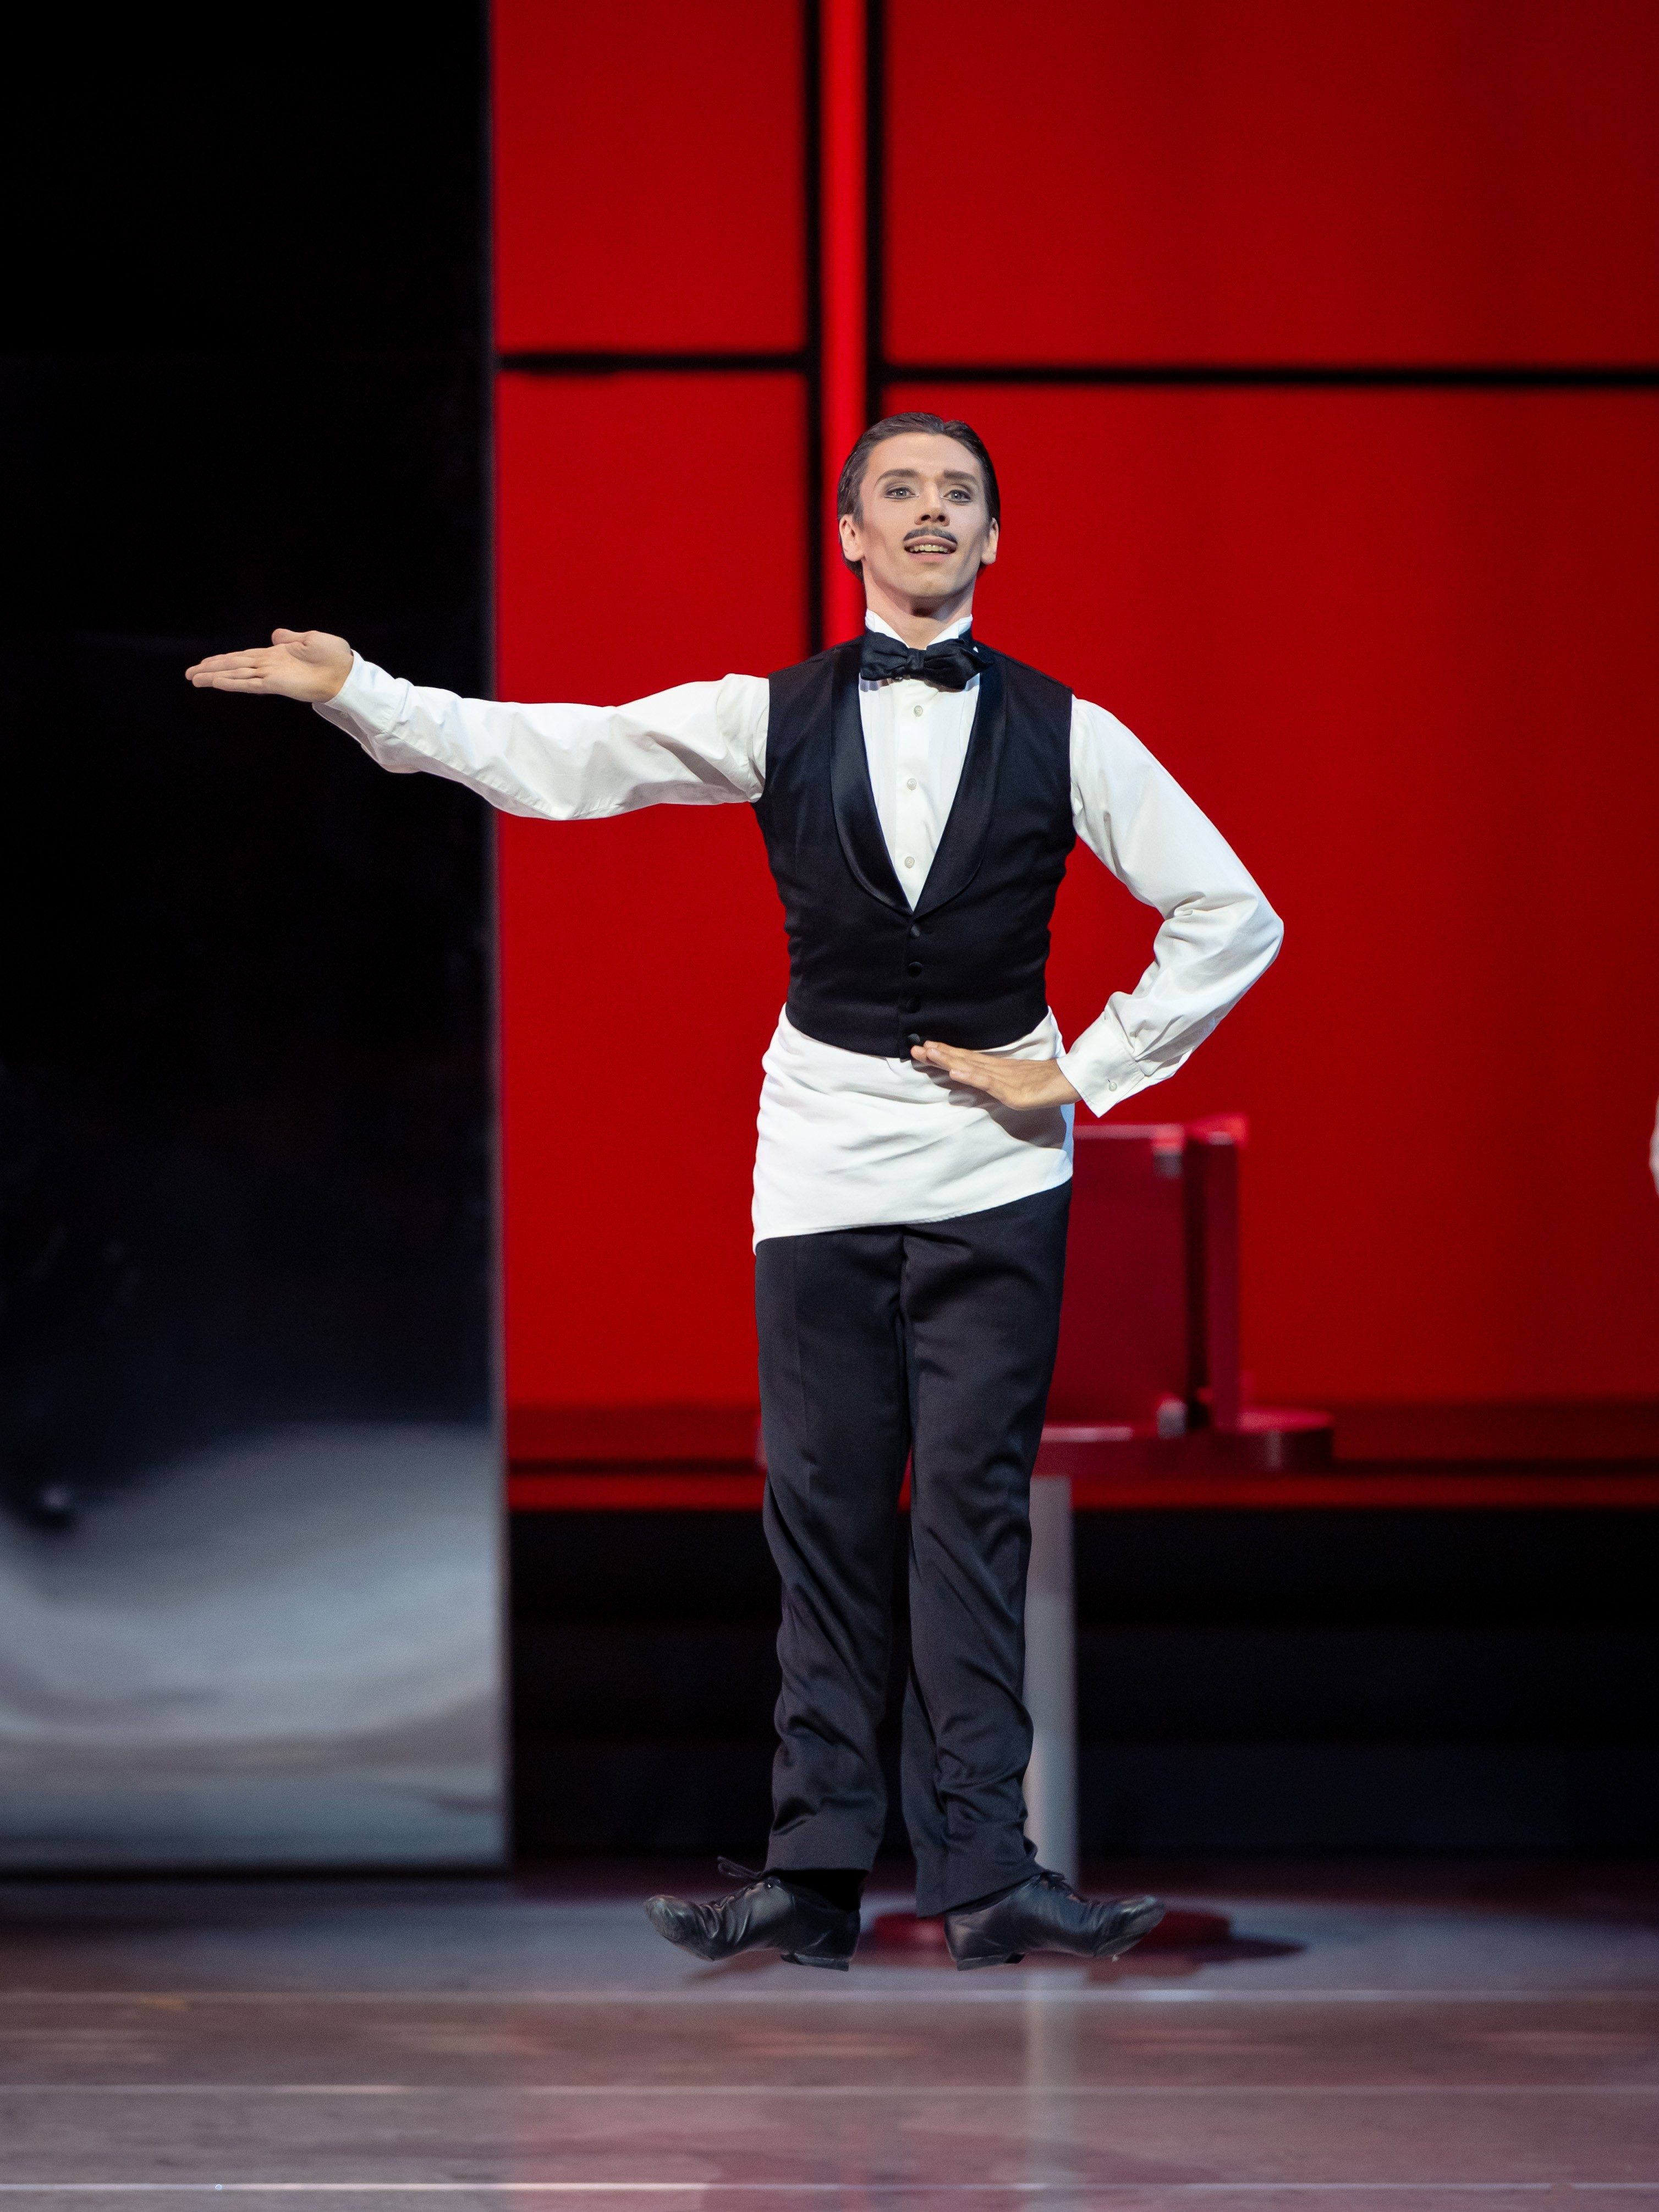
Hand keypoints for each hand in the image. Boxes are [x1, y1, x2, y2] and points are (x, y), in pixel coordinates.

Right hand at [185, 628, 352, 701]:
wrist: (347, 673)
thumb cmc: (334, 657)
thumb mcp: (311, 639)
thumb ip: (291, 638)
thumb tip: (276, 635)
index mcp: (275, 655)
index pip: (243, 657)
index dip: (225, 660)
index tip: (207, 663)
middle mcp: (269, 666)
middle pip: (233, 667)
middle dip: (211, 669)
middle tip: (190, 674)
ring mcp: (270, 676)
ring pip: (235, 675)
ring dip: (214, 677)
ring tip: (194, 679)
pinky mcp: (275, 684)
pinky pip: (249, 683)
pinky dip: (232, 683)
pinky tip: (216, 683)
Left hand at [911, 1040, 1079, 1108]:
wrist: (1071, 1082)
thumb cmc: (1046, 1082)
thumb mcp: (1016, 1083)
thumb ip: (996, 1082)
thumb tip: (977, 1080)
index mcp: (996, 1069)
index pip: (965, 1059)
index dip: (944, 1053)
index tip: (924, 1048)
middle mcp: (996, 1070)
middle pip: (963, 1060)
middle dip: (938, 1054)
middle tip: (913, 1047)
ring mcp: (1003, 1079)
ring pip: (971, 1067)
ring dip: (948, 1060)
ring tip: (929, 1053)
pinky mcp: (1012, 1091)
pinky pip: (989, 1083)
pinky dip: (971, 1077)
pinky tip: (956, 1072)